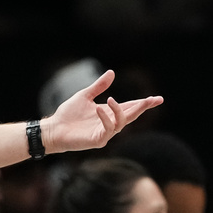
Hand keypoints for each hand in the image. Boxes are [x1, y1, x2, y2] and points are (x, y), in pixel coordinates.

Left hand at [43, 70, 162, 153]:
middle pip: (131, 115)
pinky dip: (105, 118)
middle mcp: (110, 123)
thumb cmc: (68, 114)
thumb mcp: (85, 95)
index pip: (130, 107)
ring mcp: (105, 132)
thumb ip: (99, 86)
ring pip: (121, 123)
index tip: (157, 98)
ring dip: (119, 111)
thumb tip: (112, 72)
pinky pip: (107, 130)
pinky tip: (99, 109)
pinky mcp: (98, 140)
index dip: (143, 103)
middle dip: (143, 107)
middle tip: (153, 100)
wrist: (54, 128)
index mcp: (109, 112)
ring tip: (111, 99)